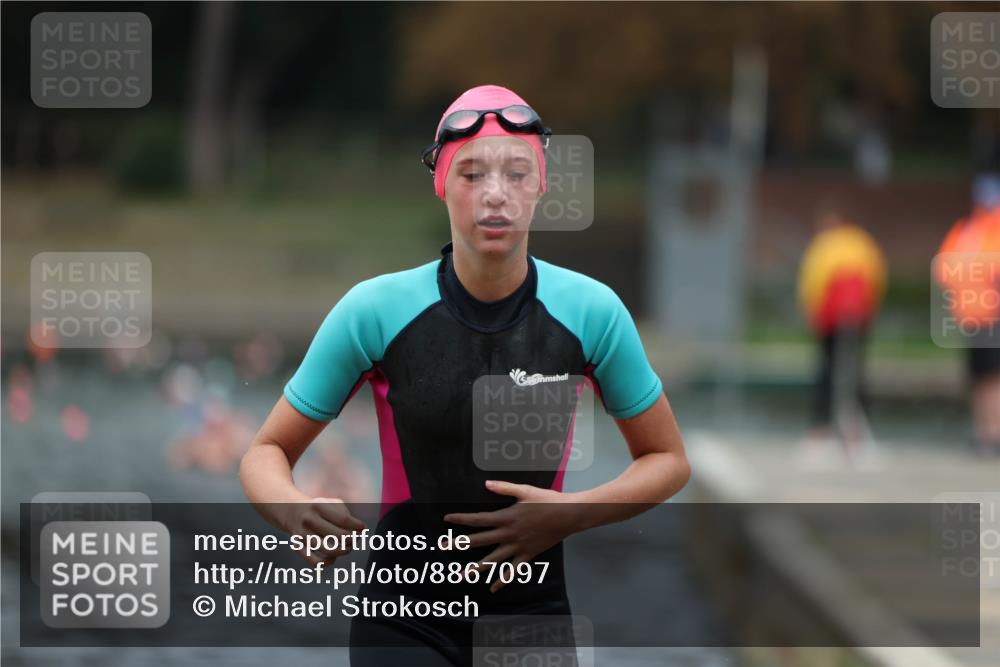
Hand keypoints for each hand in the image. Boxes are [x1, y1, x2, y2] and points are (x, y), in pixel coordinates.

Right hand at [283, 496, 365, 567]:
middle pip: (338, 536)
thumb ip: (345, 514)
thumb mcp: (330, 503)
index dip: (357, 526)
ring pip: (328, 550)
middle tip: (355, 539)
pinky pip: (314, 561)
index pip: (343, 520)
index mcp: (319, 506)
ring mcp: (302, 535)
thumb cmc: (318, 508)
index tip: (363, 528)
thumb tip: (360, 530)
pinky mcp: (297, 547)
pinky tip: (333, 557)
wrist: (291, 510)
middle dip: (352, 540)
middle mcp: (309, 520)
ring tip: (348, 547)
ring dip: (343, 551)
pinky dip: (328, 562)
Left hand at [443, 480, 581, 592]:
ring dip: (477, 568)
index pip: (478, 519)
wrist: (569, 515)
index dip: (461, 520)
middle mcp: (509, 534)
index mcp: (507, 517)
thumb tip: (486, 484)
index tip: (447, 520)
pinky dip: (503, 580)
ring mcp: (518, 547)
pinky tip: (493, 588)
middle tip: (443, 546)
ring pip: (494, 560)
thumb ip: (504, 488)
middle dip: (460, 543)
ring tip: (463, 575)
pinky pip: (514, 571)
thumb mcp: (526, 490)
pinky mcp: (528, 555)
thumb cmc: (548, 500)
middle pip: (480, 540)